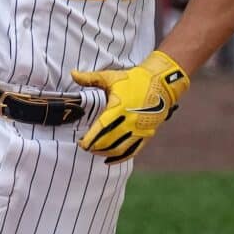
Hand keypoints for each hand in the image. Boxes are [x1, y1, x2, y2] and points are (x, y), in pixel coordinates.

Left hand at [70, 50, 189, 163]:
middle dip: (94, 147)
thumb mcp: (110, 77)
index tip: (81, 143)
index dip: (89, 140)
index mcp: (118, 108)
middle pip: (107, 142)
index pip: (100, 129)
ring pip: (118, 149)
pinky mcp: (147, 135)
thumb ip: (90, 78)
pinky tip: (109, 160)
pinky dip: (119, 158)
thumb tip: (72, 73)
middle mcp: (129, 121)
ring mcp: (139, 130)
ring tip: (95, 150)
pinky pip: (132, 151)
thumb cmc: (134, 80)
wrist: (161, 83)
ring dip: (104, 153)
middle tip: (85, 146)